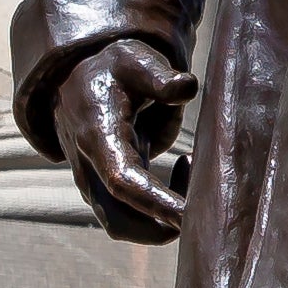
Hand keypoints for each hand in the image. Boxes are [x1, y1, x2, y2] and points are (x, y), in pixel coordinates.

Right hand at [52, 38, 193, 241]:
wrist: (80, 80)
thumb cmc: (114, 68)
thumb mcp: (135, 60)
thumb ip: (159, 76)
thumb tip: (187, 87)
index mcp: (97, 136)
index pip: (122, 181)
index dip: (157, 202)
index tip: (191, 215)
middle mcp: (90, 168)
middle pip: (122, 221)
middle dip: (164, 225)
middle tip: (208, 202)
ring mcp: (95, 185)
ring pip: (127, 227)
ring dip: (164, 219)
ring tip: (194, 174)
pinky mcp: (108, 191)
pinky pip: (133, 217)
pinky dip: (161, 209)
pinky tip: (185, 169)